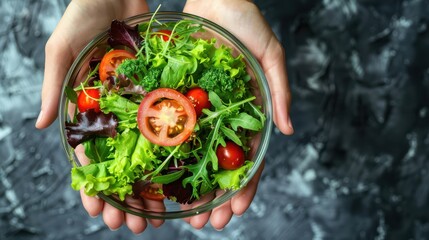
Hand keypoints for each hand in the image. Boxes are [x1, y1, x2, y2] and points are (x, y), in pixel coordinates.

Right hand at [35, 0, 161, 233]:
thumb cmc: (84, 14)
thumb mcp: (63, 48)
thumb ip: (55, 85)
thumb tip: (39, 125)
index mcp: (88, 109)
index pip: (90, 157)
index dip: (94, 187)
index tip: (100, 214)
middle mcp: (115, 113)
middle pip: (122, 164)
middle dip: (126, 196)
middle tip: (134, 226)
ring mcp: (139, 104)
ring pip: (147, 153)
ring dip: (151, 185)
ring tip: (157, 215)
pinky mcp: (161, 91)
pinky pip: (169, 125)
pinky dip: (173, 152)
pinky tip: (180, 176)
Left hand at [182, 0, 292, 229]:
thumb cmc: (245, 22)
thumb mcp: (270, 54)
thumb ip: (278, 90)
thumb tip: (288, 131)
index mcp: (247, 112)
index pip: (248, 157)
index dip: (244, 186)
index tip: (236, 211)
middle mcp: (222, 117)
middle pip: (218, 164)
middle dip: (214, 196)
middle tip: (205, 224)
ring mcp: (198, 109)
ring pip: (192, 154)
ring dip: (188, 186)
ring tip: (182, 213)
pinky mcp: (175, 95)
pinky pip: (169, 128)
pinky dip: (165, 154)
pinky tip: (158, 178)